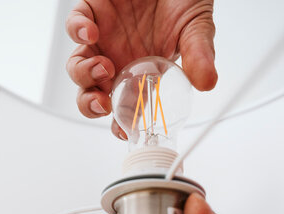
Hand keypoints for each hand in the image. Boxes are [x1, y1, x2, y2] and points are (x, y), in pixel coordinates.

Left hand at [65, 0, 216, 138]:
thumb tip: (207, 82)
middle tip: (103, 104)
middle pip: (92, 94)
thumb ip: (200, 56)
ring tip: (104, 68)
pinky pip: (75, 27)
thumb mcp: (197, 29)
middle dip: (91, 105)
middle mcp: (117, 61)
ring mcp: (102, 40)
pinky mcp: (91, 13)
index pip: (126, 107)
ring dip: (85, 74)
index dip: (120, 123)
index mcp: (140, 73)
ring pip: (78, 67)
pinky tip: (91, 33)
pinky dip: (78, 32)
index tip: (124, 131)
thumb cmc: (184, 1)